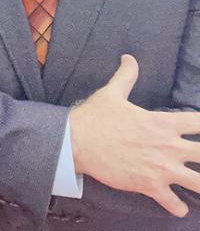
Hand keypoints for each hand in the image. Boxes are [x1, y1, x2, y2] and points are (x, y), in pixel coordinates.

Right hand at [70, 55, 199, 216]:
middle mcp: (168, 146)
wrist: (76, 142)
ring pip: (199, 183)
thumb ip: (126, 76)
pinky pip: (173, 202)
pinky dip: (178, 207)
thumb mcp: (111, 93)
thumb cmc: (95, 117)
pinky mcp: (149, 185)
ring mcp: (161, 168)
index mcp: (162, 123)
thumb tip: (129, 57)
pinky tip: (180, 207)